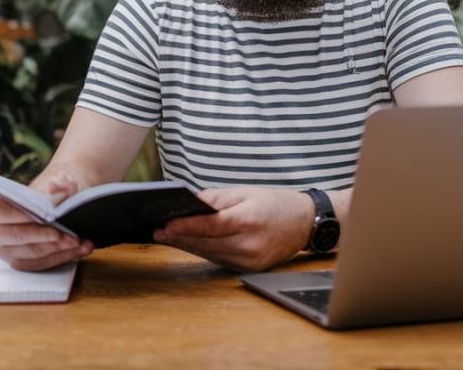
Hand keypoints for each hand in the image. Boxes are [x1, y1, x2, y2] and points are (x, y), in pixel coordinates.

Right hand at [0, 171, 93, 270]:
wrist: (61, 201)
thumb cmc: (55, 191)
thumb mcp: (61, 181)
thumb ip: (60, 183)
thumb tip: (55, 187)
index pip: (2, 212)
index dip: (24, 216)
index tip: (50, 218)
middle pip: (17, 238)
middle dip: (46, 238)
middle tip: (71, 236)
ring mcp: (7, 251)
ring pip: (32, 255)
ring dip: (59, 250)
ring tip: (80, 242)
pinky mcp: (21, 262)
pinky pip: (40, 265)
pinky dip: (62, 257)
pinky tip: (80, 249)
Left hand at [152, 186, 313, 272]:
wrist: (304, 222)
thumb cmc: (273, 203)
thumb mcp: (245, 192)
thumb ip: (216, 199)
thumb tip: (189, 205)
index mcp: (249, 220)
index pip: (210, 226)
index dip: (185, 226)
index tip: (164, 224)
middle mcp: (250, 244)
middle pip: (206, 243)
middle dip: (180, 237)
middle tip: (158, 231)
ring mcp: (251, 260)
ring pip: (210, 254)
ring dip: (189, 245)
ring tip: (169, 236)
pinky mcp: (250, 269)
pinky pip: (220, 260)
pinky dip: (205, 251)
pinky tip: (191, 243)